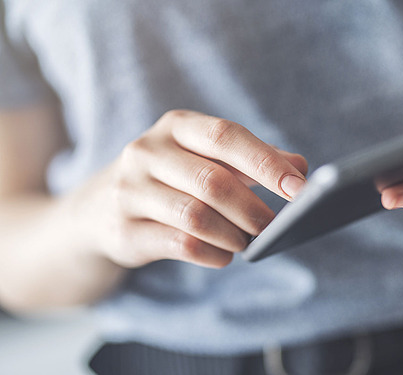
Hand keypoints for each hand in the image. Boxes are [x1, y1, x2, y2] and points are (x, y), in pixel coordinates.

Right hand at [70, 110, 306, 268]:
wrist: (97, 210)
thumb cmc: (168, 178)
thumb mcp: (205, 157)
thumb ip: (251, 160)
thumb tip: (300, 167)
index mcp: (175, 126)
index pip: (226, 136)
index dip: (267, 163)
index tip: (300, 187)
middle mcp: (146, 152)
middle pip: (213, 181)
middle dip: (253, 209)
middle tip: (274, 226)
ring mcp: (129, 191)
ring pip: (196, 216)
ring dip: (233, 234)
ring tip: (247, 241)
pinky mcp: (123, 231)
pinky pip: (180, 244)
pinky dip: (213, 253)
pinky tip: (224, 255)